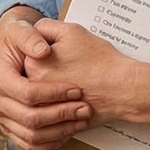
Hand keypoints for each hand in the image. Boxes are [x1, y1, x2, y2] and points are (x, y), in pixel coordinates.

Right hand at [0, 7, 91, 149]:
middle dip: (61, 115)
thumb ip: (32, 37)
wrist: (16, 51)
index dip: (54, 93)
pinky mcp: (13, 129)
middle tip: (84, 108)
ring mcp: (4, 118)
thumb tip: (42, 52)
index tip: (76, 90)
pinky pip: (31, 145)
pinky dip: (52, 142)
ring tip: (81, 119)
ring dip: (60, 131)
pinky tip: (71, 130)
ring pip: (32, 136)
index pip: (27, 93)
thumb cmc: (21, 39)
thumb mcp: (24, 29)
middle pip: (30, 118)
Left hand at [26, 18, 142, 127]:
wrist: (122, 87)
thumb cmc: (100, 60)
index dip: (45, 51)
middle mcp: (35, 89)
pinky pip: (51, 115)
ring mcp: (46, 108)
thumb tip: (34, 33)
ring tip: (75, 82)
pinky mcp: (58, 122)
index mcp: (33, 66)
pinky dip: (60, 108)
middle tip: (70, 67)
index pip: (27, 55)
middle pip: (33, 77)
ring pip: (41, 97)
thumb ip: (46, 27)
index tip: (60, 52)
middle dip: (48, 71)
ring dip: (52, 91)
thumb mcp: (71, 31)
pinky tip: (75, 98)